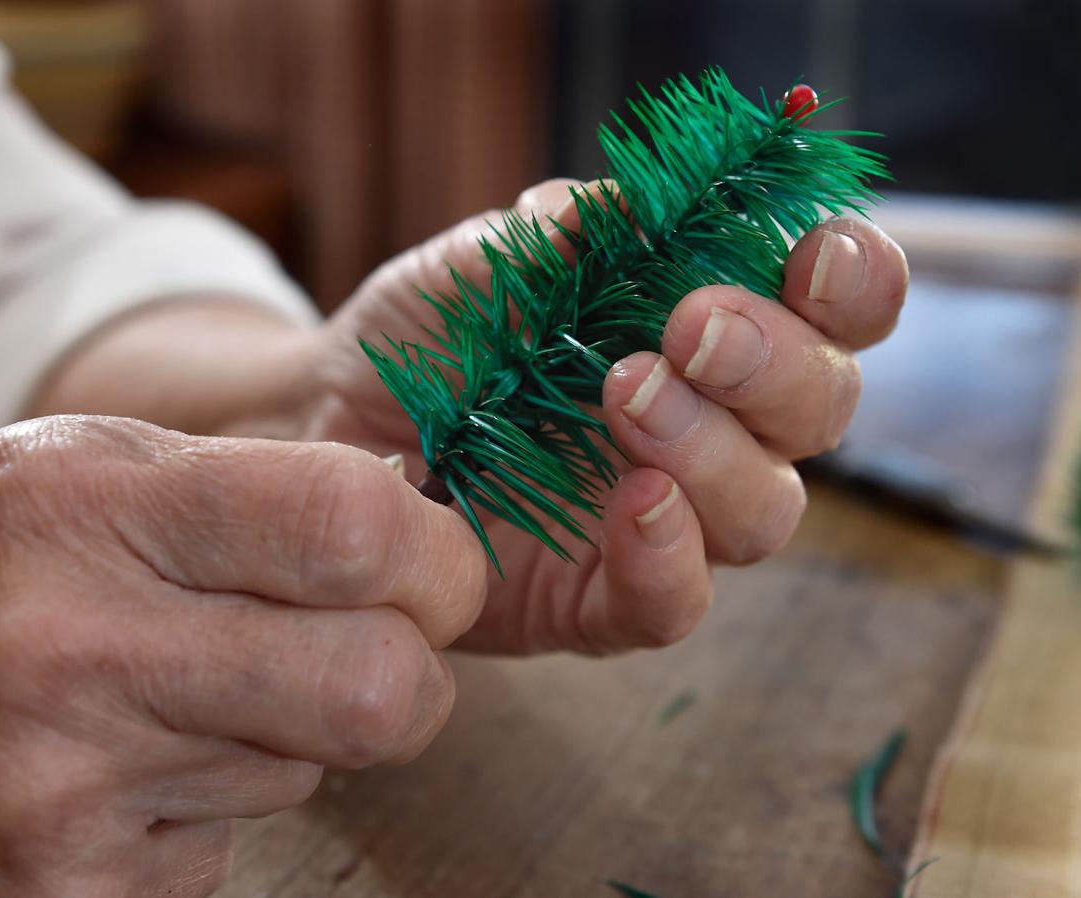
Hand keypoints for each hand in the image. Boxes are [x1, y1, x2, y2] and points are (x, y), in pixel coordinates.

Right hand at [0, 417, 484, 896]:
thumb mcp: (36, 476)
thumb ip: (216, 489)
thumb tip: (395, 522)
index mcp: (75, 509)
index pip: (352, 529)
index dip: (434, 555)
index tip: (425, 566)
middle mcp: (79, 654)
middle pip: (382, 688)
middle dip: (409, 670)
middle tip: (366, 646)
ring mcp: (70, 800)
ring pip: (309, 772)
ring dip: (276, 735)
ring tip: (154, 697)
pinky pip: (224, 849)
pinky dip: (195, 808)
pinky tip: (100, 774)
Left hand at [303, 179, 907, 653]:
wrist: (329, 425)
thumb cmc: (425, 336)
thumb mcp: (477, 264)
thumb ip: (557, 234)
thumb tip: (627, 205)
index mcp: (706, 329)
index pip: (829, 307)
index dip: (851, 281)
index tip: (812, 258)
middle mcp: (709, 426)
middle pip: (817, 409)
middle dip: (776, 362)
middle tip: (691, 327)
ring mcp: (662, 519)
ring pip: (764, 511)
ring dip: (716, 452)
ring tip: (626, 396)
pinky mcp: (600, 598)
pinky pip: (674, 604)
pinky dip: (669, 558)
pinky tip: (631, 504)